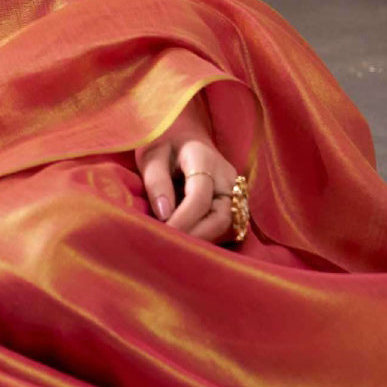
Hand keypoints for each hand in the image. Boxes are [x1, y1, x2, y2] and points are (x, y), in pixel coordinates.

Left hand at [134, 92, 237, 243]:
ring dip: (203, 240)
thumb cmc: (164, 144)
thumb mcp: (152, 155)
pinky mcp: (234, 205)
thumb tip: (164, 215)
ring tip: (177, 248)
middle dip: (196, 237)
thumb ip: (156, 181)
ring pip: (228, 227)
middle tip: (170, 248)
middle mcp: (227, 177)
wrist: (184, 137)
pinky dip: (208, 238)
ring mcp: (235, 192)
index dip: (183, 219)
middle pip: (221, 217)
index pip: (200, 196)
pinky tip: (187, 242)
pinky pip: (227, 228)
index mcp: (205, 158)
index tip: (163, 233)